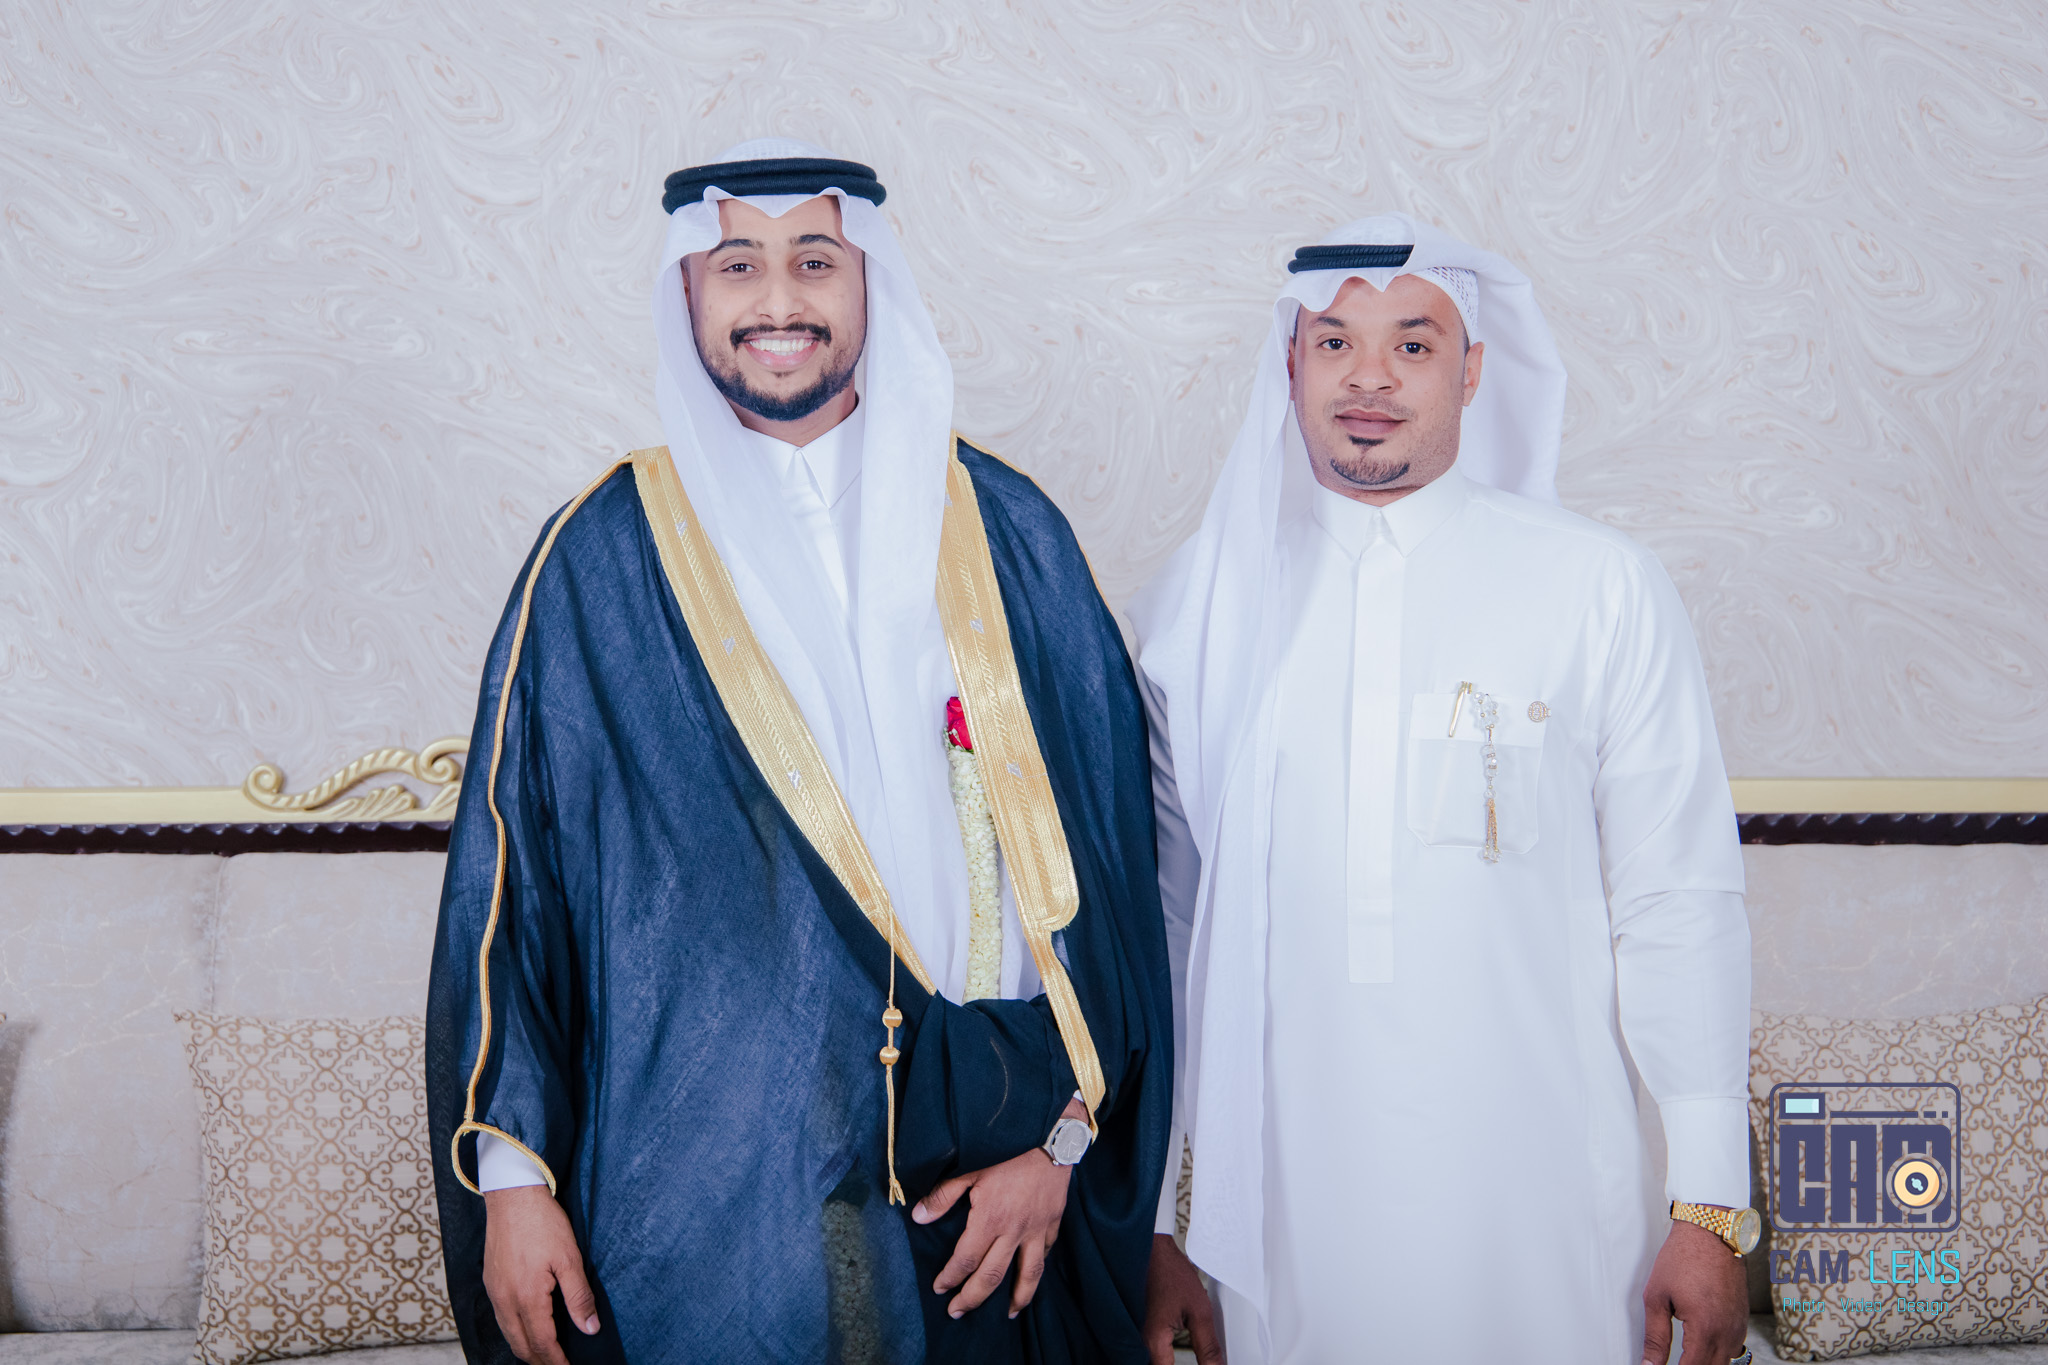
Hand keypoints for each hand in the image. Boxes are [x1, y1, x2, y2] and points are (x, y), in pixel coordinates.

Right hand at [483, 1185, 600, 1364]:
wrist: (512, 1196)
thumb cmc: (543, 1223)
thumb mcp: (570, 1258)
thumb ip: (579, 1297)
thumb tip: (590, 1328)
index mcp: (528, 1297)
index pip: (542, 1343)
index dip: (557, 1362)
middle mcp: (506, 1300)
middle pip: (521, 1346)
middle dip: (541, 1361)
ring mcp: (494, 1292)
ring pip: (508, 1335)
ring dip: (527, 1348)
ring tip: (546, 1354)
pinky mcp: (490, 1282)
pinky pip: (501, 1319)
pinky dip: (515, 1332)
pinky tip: (528, 1327)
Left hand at [912, 1099, 1083, 1319]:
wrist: (1049, 1133)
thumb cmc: (1006, 1147)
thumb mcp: (969, 1167)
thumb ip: (943, 1196)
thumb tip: (918, 1217)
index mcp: (989, 1219)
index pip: (965, 1260)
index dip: (950, 1278)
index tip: (940, 1288)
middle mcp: (1013, 1231)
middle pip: (992, 1276)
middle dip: (973, 1298)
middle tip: (959, 1312)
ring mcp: (1036, 1228)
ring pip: (1028, 1274)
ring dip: (1017, 1297)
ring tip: (1008, 1313)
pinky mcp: (1053, 1221)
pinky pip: (1046, 1251)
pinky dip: (1038, 1265)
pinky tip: (1031, 1273)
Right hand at [1145, 1233, 1222, 1364]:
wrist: (1152, 1251)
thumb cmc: (1171, 1273)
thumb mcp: (1199, 1311)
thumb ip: (1207, 1346)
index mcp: (1153, 1342)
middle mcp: (1138, 1343)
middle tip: (1200, 1361)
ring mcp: (1134, 1336)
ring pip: (1150, 1362)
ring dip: (1168, 1363)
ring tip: (1190, 1357)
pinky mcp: (1136, 1330)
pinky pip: (1145, 1353)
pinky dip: (1160, 1357)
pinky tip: (1172, 1356)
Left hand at [1641, 1216, 1748, 1364]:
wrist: (1711, 1232)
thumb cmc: (1682, 1258)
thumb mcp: (1657, 1297)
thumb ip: (1655, 1337)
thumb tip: (1649, 1364)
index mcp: (1706, 1328)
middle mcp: (1728, 1332)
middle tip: (1668, 1362)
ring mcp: (1739, 1327)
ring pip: (1724, 1362)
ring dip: (1704, 1362)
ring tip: (1683, 1356)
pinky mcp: (1742, 1320)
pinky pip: (1732, 1349)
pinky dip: (1717, 1354)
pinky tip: (1700, 1347)